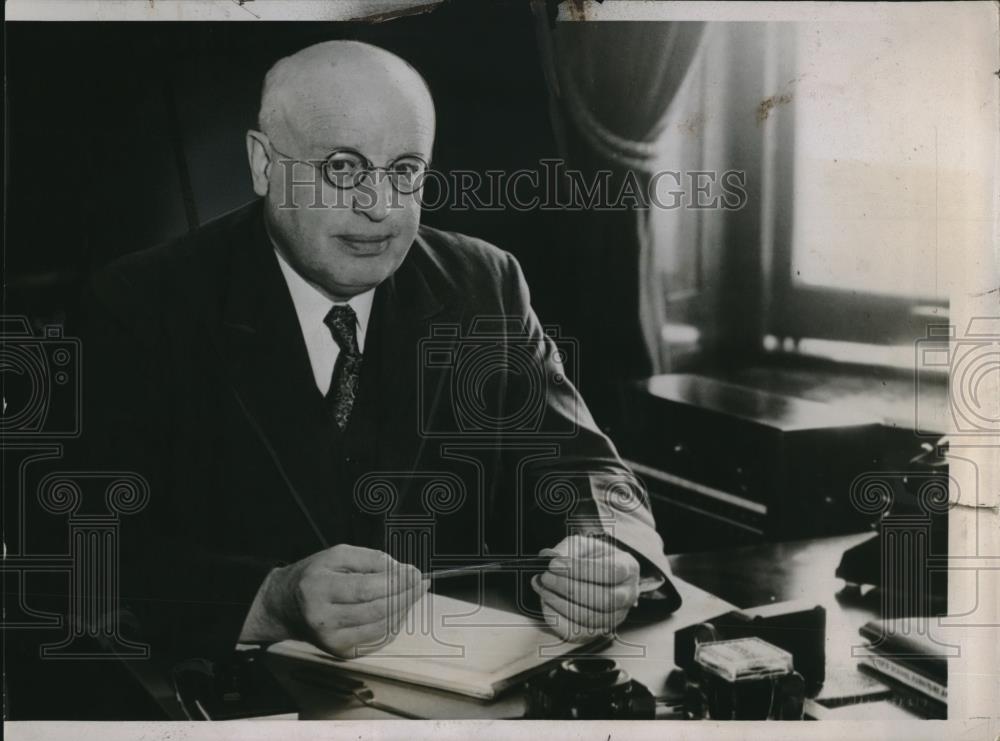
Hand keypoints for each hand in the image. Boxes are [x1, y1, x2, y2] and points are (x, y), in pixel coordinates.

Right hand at [246, 544, 426, 657]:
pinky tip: (398, 608)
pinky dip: (394, 623)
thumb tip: (401, 570)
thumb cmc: (313, 576)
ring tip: (413, 593)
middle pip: (377, 610)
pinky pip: (378, 639)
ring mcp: (332, 641)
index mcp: (318, 590)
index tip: (414, 572)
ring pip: (381, 627)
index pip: (366, 589)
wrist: (285, 606)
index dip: (395, 582)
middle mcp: (323, 620)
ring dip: (403, 609)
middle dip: (405, 595)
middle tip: (421, 583)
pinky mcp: (341, 653)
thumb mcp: (336, 555)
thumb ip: (370, 559)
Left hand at [531, 534, 639, 642]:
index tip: (554, 564)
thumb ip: (567, 550)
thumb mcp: (582, 546)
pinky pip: (576, 633)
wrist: (595, 575)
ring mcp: (614, 617)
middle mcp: (627, 596)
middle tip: (546, 577)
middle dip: (568, 588)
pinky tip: (546, 603)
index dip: (580, 569)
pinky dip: (557, 619)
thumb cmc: (591, 559)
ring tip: (543, 587)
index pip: (610, 571)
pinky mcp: (597, 632)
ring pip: (588, 618)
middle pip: (603, 599)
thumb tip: (549, 557)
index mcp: (628, 569)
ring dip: (559, 603)